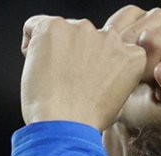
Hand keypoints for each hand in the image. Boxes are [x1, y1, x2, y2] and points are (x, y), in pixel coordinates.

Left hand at [20, 16, 145, 130]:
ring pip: (61, 31)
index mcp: (130, 54)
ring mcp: (81, 29)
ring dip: (54, 50)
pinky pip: (33, 25)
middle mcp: (109, 36)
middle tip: (65, 81)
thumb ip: (112, 78)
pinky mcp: (53, 28)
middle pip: (85, 37)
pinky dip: (30, 45)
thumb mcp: (116, 102)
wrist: (64, 125)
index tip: (85, 81)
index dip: (93, 66)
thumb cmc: (86, 122)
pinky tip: (35, 68)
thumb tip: (99, 76)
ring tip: (51, 79)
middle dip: (74, 54)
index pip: (110, 48)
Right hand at [100, 6, 160, 155]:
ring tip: (136, 73)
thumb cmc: (157, 113)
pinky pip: (122, 24)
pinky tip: (124, 60)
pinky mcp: (136, 15)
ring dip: (130, 59)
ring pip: (138, 32)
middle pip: (157, 39)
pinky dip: (117, 47)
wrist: (128, 113)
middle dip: (146, 67)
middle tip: (147, 83)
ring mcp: (160, 19)